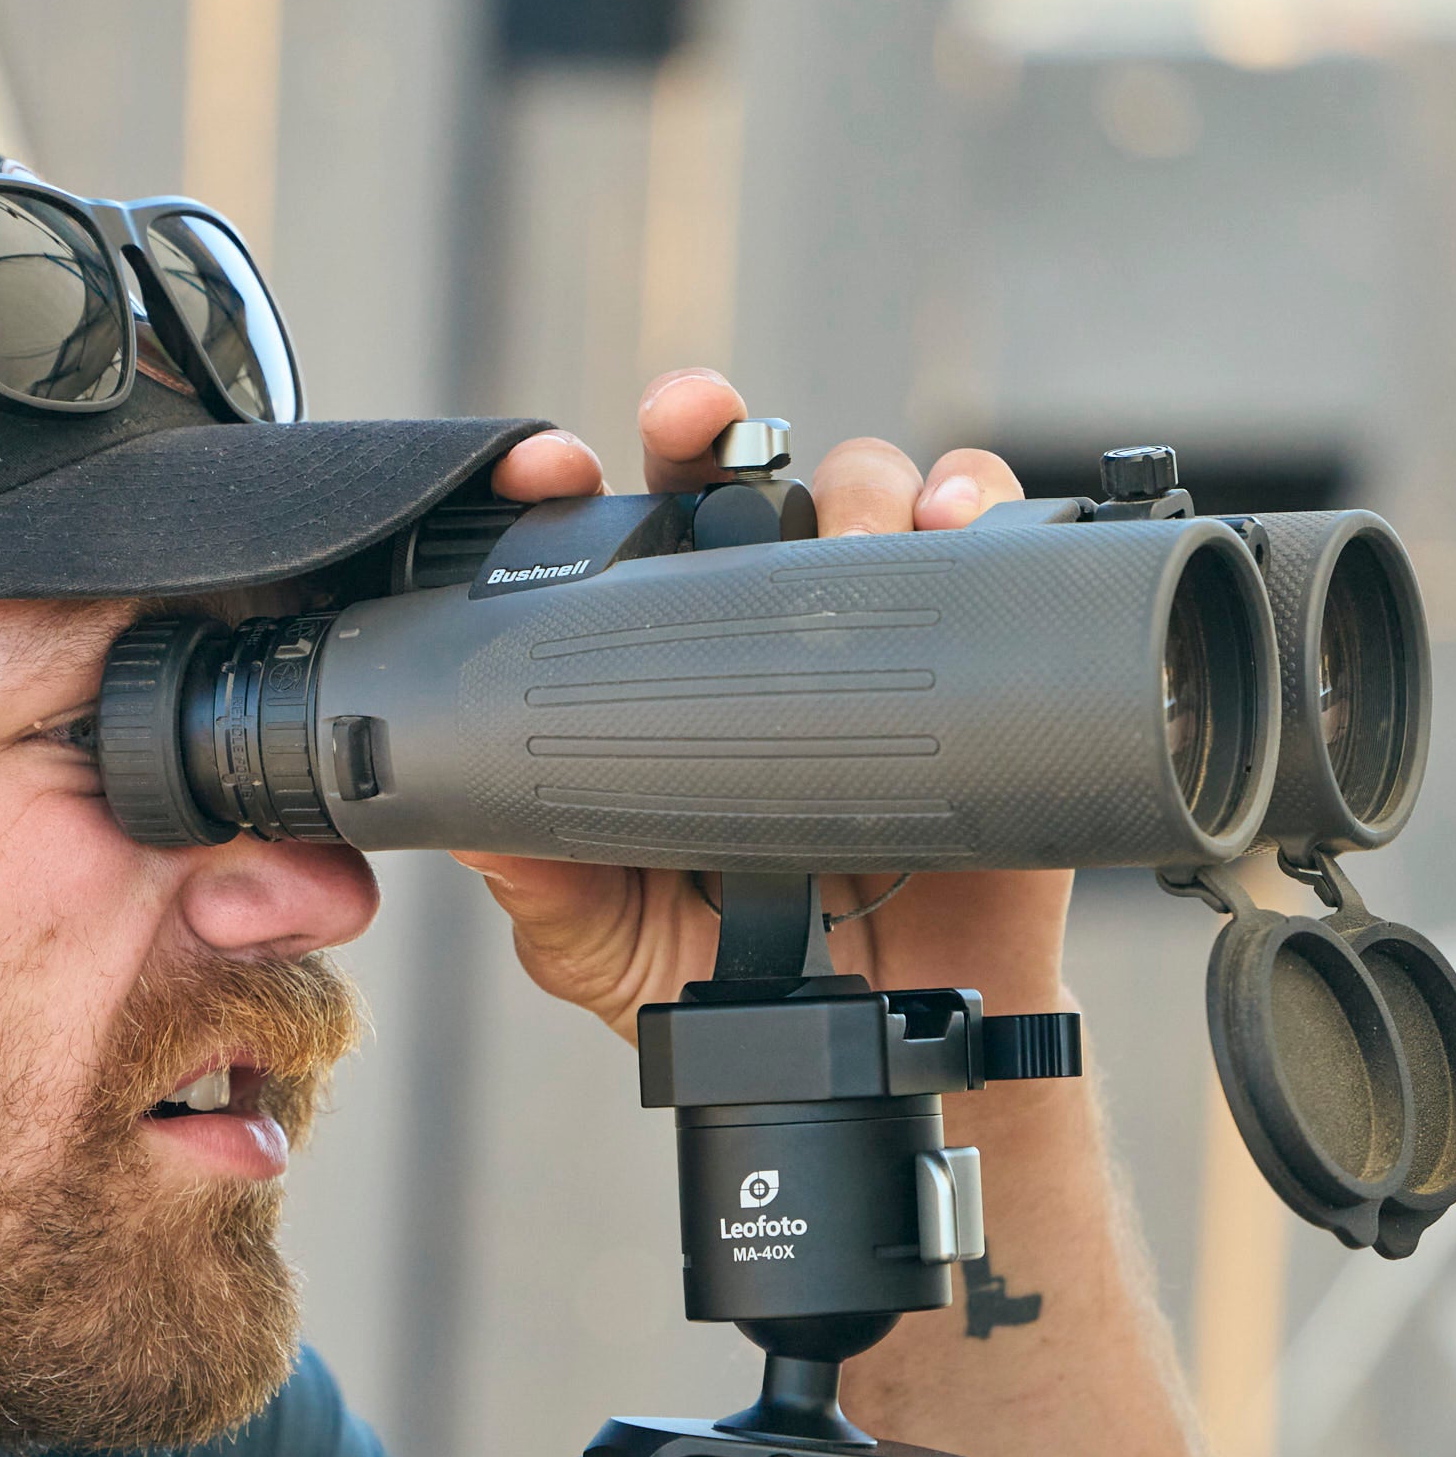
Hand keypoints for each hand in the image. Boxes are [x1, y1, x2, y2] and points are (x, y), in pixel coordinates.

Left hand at [459, 370, 1073, 1036]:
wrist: (881, 1034)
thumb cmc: (730, 975)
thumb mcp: (602, 938)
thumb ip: (540, 881)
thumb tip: (465, 811)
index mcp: (655, 672)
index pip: (607, 548)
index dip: (577, 490)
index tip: (555, 474)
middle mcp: (756, 628)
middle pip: (734, 477)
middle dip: (709, 424)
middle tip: (695, 422)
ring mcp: (866, 630)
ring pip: (859, 486)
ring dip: (853, 482)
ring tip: (844, 538)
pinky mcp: (974, 645)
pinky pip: (990, 532)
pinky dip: (981, 504)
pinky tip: (958, 527)